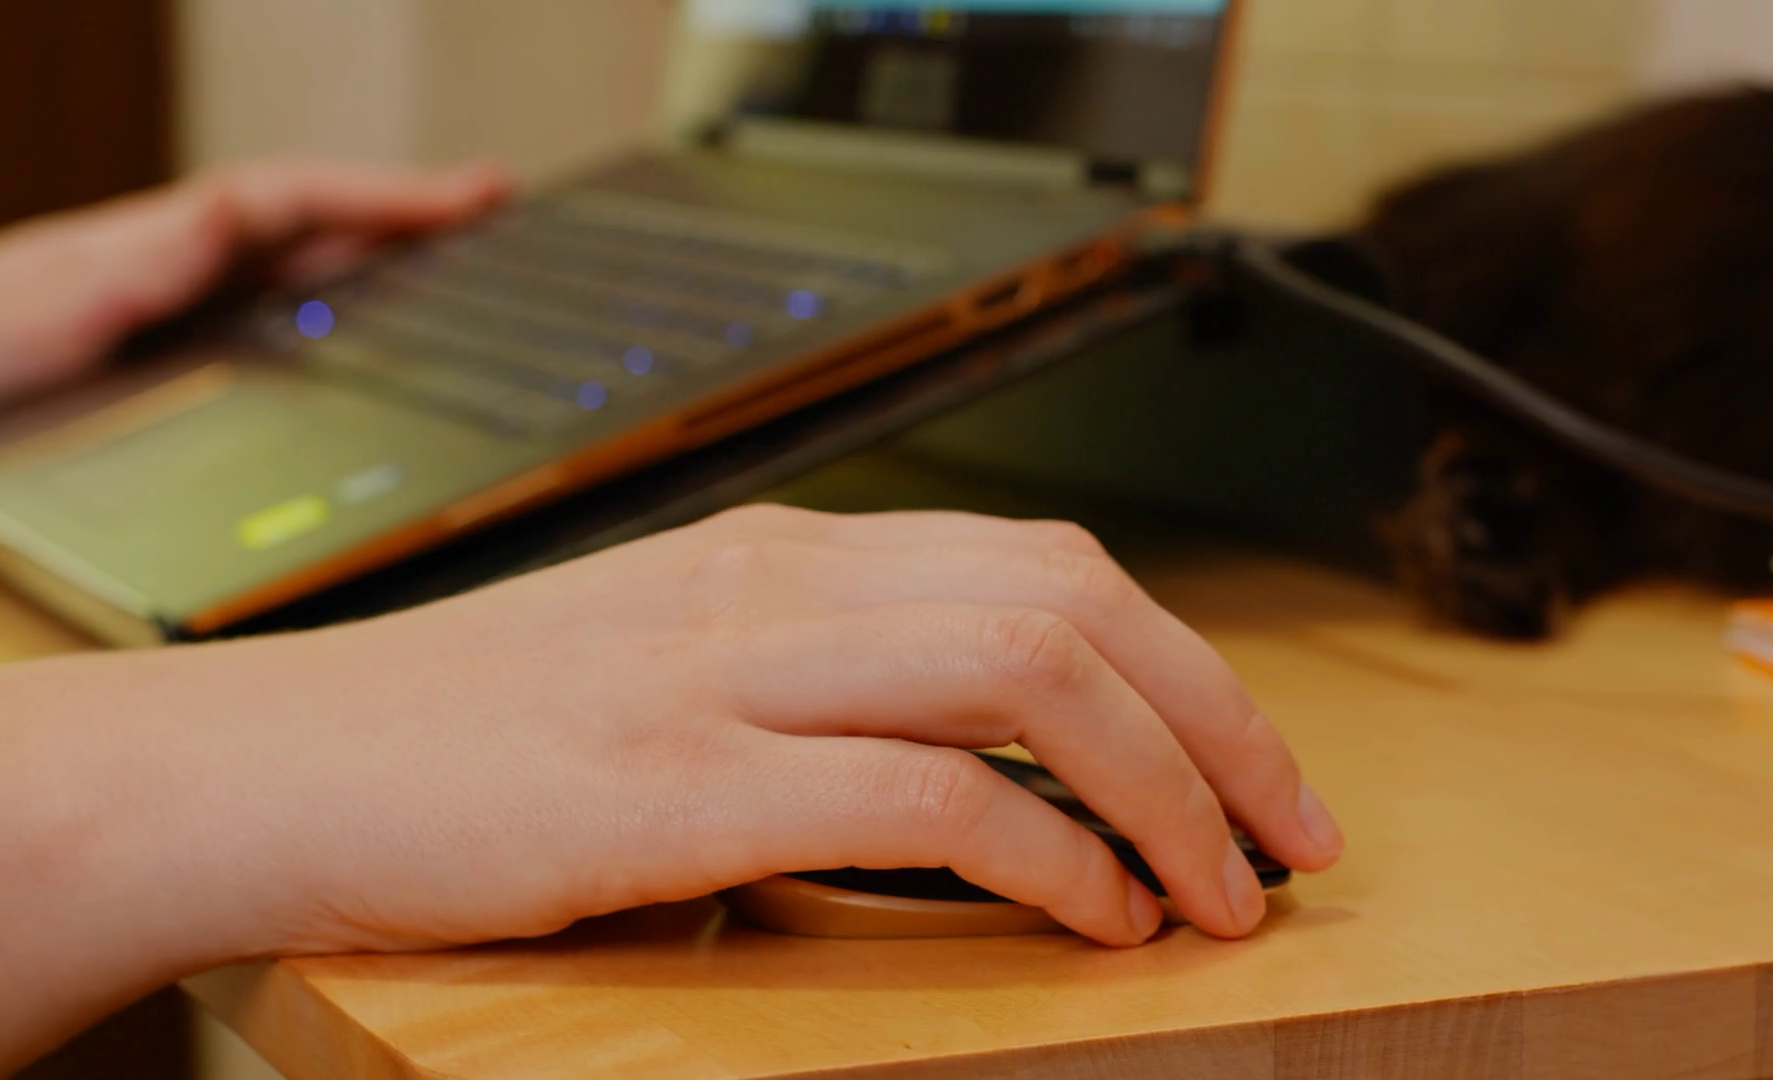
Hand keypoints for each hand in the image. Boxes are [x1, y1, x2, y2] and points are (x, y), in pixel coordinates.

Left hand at [0, 158, 511, 402]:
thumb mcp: (54, 311)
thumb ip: (144, 264)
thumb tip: (237, 199)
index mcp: (148, 252)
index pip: (289, 203)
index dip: (389, 200)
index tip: (481, 198)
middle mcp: (161, 269)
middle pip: (305, 222)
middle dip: (403, 214)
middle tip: (495, 209)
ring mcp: (157, 306)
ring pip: (284, 264)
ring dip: (369, 253)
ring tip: (449, 257)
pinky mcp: (149, 349)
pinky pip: (257, 313)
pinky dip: (318, 306)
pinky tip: (343, 340)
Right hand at [2, 507, 1344, 1064]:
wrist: (269, 769)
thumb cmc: (464, 739)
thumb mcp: (664, 670)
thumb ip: (811, 693)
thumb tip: (970, 777)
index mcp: (782, 552)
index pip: (1045, 564)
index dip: (1183, 664)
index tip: (1253, 768)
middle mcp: (776, 581)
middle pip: (1076, 601)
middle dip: (1220, 722)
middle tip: (1294, 836)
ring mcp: (727, 668)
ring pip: (1030, 674)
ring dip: (1165, 788)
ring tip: (1221, 893)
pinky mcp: (676, 779)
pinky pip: (924, 795)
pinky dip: (1046, 856)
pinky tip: (1092, 919)